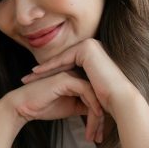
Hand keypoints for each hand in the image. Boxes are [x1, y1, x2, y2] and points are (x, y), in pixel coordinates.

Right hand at [3, 71, 104, 142]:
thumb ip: (83, 107)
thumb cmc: (42, 107)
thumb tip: (101, 114)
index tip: (99, 135)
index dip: (99, 116)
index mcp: (76, 81)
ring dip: (97, 116)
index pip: (95, 97)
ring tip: (95, 134)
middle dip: (101, 119)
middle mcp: (75, 75)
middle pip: (97, 96)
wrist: (22, 107)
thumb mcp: (69, 108)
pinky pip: (86, 91)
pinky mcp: (66, 79)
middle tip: (100, 138)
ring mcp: (70, 75)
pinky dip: (92, 105)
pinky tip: (94, 118)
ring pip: (94, 94)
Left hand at [21, 39, 139, 118]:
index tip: (35, 83)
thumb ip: (79, 87)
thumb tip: (68, 94)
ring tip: (28, 77)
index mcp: (96, 57)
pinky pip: (64, 58)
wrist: (121, 100)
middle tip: (27, 79)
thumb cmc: (108, 102)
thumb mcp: (88, 92)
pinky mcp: (88, 48)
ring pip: (61, 59)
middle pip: (62, 62)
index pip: (67, 66)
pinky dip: (50, 66)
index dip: (50, 75)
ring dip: (44, 69)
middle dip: (44, 72)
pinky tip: (37, 73)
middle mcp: (95, 48)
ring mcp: (91, 45)